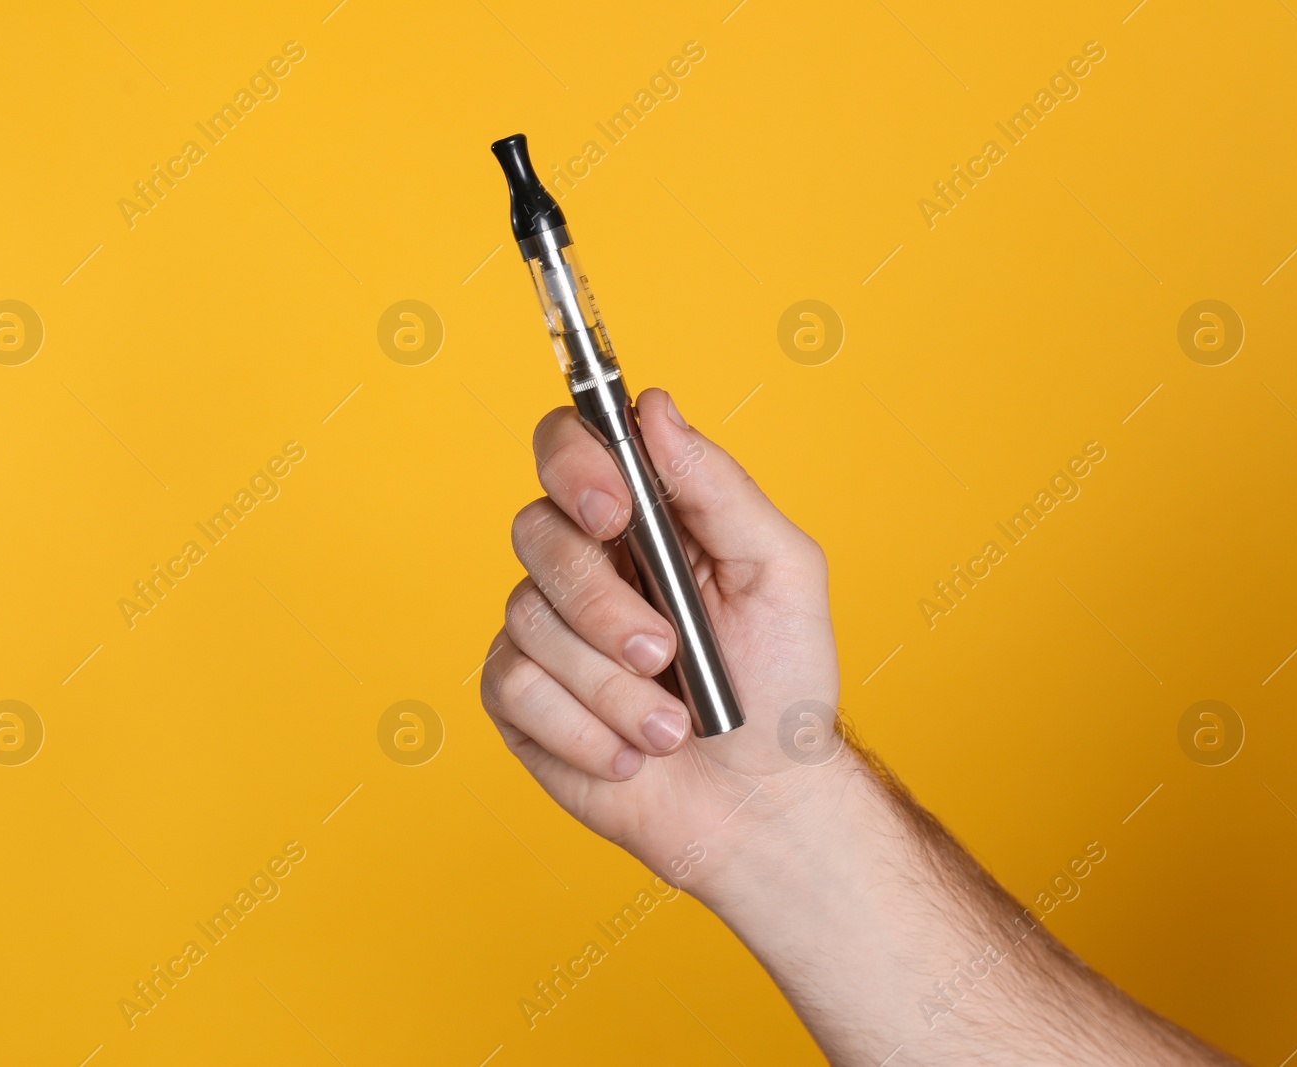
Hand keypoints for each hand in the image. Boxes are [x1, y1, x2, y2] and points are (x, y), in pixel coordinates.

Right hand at [480, 387, 844, 897]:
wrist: (758, 802)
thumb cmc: (780, 686)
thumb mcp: (778, 574)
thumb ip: (719, 487)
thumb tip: (656, 409)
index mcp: (642, 519)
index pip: (570, 447)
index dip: (576, 463)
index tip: (616, 511)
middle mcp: (582, 563)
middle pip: (537, 531)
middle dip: (603, 603)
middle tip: (665, 651)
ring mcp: (544, 631)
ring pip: (530, 620)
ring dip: (613, 688)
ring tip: (673, 728)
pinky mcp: (518, 697)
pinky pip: (515, 689)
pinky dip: (586, 731)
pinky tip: (632, 752)